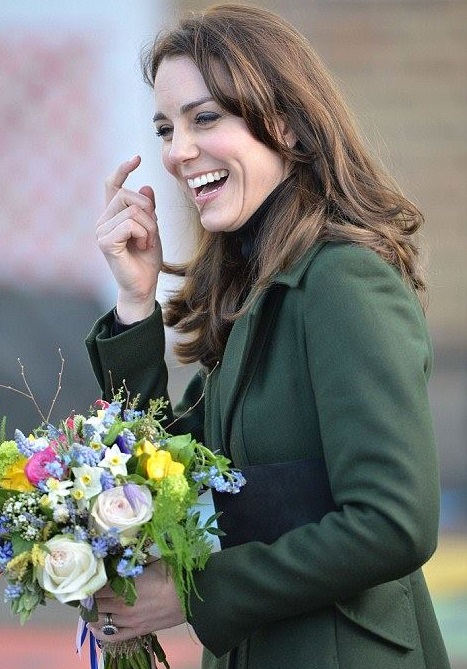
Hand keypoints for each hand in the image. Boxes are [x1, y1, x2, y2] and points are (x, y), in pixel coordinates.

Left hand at [89, 560, 184, 642]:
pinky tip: (96, 627)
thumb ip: (132, 562)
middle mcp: (120, 606)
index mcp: (123, 586)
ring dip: (93, 613)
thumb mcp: (150, 561)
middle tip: (89, 589)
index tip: (89, 576)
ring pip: (99, 621)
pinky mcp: (136, 631)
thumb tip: (119, 556)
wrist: (190, 596)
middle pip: (95, 604)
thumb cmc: (171, 574)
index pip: (95, 587)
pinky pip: (112, 637)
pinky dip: (100, 633)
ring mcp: (127, 621)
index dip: (90, 582)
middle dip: (89, 597)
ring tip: (92, 606)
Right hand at [96, 156, 162, 322]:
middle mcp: (103, 221)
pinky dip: (145, 234)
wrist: (143, 286)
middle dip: (148, 211)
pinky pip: (131, 224)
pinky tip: (144, 246)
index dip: (123, 170)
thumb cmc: (146, 260)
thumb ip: (148, 210)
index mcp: (112, 216)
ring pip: (132, 210)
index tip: (137, 158)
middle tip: (153, 232)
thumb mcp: (152, 229)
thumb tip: (146, 186)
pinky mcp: (106, 242)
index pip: (113, 186)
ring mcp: (102, 231)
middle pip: (127, 195)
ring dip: (149, 226)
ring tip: (148, 242)